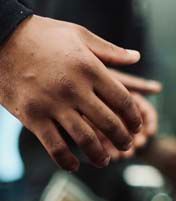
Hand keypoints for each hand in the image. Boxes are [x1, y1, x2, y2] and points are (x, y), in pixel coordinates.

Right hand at [0, 15, 146, 170]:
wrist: (1, 38)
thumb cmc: (42, 35)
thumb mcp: (79, 35)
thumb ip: (109, 51)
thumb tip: (137, 57)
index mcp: (90, 68)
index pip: (123, 100)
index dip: (134, 118)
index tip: (137, 126)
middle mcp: (75, 88)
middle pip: (109, 123)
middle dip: (123, 139)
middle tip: (127, 145)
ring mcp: (53, 104)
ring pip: (86, 140)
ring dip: (99, 155)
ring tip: (104, 160)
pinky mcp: (33, 117)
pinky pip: (55, 146)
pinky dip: (67, 160)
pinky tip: (74, 165)